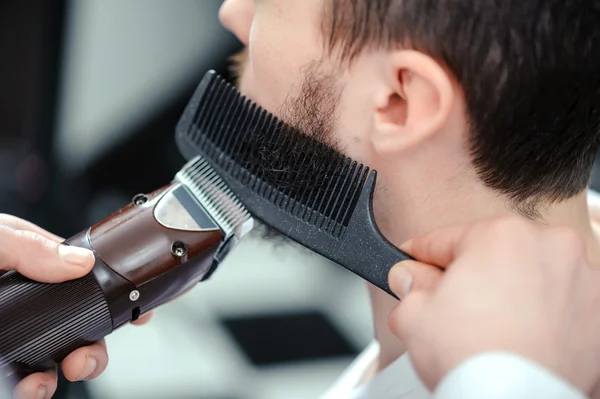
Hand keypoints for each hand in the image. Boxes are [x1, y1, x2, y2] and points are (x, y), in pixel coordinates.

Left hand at [0, 215, 151, 398]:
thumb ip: (30, 245)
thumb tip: (80, 262)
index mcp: (33, 259)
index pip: (88, 275)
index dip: (119, 294)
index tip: (141, 313)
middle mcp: (30, 296)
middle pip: (83, 320)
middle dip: (97, 344)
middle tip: (86, 356)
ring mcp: (17, 328)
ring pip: (61, 353)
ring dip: (76, 367)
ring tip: (67, 372)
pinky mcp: (2, 358)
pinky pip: (28, 377)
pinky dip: (38, 388)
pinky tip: (32, 387)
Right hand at [387, 216, 599, 394]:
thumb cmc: (475, 361)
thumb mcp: (415, 315)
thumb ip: (410, 286)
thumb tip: (409, 277)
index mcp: (502, 235)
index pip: (445, 239)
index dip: (420, 255)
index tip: (413, 263)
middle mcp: (550, 246)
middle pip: (491, 253)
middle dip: (469, 274)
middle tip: (450, 303)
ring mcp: (583, 279)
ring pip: (528, 274)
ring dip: (508, 290)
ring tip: (487, 324)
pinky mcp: (599, 313)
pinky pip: (558, 301)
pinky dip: (540, 312)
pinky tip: (518, 334)